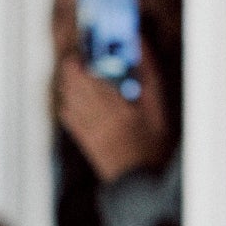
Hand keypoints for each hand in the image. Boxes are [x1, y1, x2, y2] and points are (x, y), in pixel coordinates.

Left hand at [56, 54, 170, 183]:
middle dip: (73, 67)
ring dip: (70, 82)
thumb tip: (139, 43)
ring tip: (80, 74)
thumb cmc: (154, 144)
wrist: (140, 182)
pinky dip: (69, 101)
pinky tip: (77, 98)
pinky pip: (67, 114)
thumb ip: (148, 73)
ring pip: (67, 97)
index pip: (87, 76)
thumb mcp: (158, 107)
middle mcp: (95, 118)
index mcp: (115, 108)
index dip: (80, 59)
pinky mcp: (83, 138)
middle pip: (71, 84)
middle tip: (81, 57)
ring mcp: (86, 129)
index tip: (85, 48)